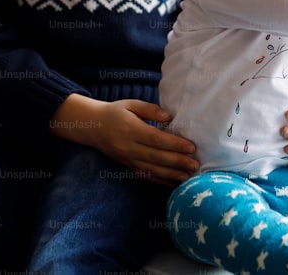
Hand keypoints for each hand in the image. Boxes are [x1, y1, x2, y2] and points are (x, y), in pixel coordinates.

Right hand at [50, 94, 198, 185]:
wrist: (91, 127)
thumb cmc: (115, 112)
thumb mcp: (131, 104)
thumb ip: (151, 110)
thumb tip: (169, 117)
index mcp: (131, 130)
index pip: (157, 140)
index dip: (175, 145)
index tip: (192, 147)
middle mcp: (129, 147)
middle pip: (157, 158)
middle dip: (178, 163)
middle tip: (195, 165)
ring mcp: (128, 159)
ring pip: (152, 170)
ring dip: (171, 175)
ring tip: (188, 177)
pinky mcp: (127, 166)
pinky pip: (145, 175)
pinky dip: (160, 181)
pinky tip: (173, 183)